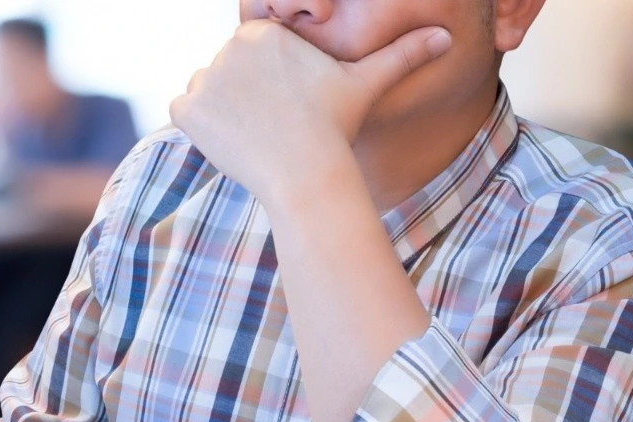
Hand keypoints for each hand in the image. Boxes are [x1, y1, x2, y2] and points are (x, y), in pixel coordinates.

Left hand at [169, 20, 450, 201]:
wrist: (305, 176)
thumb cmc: (336, 129)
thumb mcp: (366, 84)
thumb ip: (401, 55)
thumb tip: (446, 37)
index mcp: (263, 34)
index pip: (252, 57)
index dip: (268, 86)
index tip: (285, 109)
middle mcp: (228, 47)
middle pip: (228, 75)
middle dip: (246, 99)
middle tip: (273, 127)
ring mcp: (204, 77)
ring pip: (208, 94)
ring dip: (224, 113)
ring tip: (257, 134)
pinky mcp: (186, 109)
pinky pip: (186, 114)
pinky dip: (203, 130)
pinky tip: (234, 141)